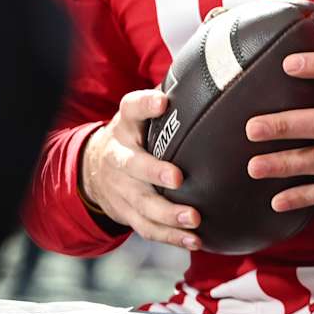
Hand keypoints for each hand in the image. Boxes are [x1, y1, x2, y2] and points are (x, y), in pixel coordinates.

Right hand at [80, 88, 201, 249]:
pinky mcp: (127, 212)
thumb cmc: (137, 136)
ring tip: (194, 219)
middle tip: (178, 178)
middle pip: (133, 164)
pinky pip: (147, 227)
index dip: (145, 105)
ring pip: (141, 203)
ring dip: (167, 214)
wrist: (94, 169)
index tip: (162, 102)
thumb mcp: (143, 115)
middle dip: (154, 172)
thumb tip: (219, 73)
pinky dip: (170, 236)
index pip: (131, 108)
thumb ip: (172, 101)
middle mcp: (119, 156)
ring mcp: (122, 188)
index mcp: (126, 125)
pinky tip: (194, 240)